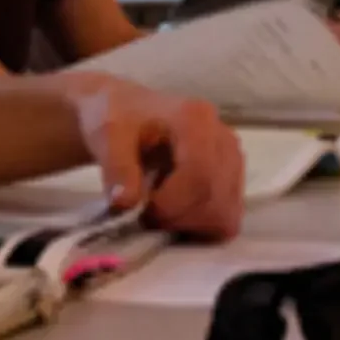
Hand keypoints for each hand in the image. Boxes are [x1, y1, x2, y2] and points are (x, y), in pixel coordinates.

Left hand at [65, 73, 243, 240]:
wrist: (126, 113)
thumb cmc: (118, 119)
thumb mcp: (107, 134)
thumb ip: (116, 167)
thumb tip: (125, 203)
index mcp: (197, 119)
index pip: (200, 175)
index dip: (172, 205)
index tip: (141, 212)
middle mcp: (224, 139)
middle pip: (215, 200)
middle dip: (177, 218)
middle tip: (145, 215)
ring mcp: (233, 162)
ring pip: (225, 215)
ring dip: (189, 225)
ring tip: (159, 211)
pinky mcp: (232, 182)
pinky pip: (227, 220)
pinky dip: (200, 227)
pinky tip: (174, 212)